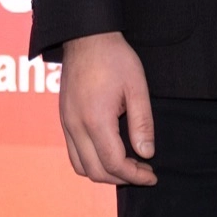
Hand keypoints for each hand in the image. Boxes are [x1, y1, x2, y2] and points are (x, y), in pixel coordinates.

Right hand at [56, 32, 156, 183]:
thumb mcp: (137, 88)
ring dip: (104, 173)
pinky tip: (110, 152)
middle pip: (96, 172)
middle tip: (143, 172)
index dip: (135, 176)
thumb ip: (142, 123)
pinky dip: (91, 161)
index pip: (114, 164)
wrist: (85, 37)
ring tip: (127, 166)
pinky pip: (73, 153)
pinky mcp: (64, 119)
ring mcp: (66, 124)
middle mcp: (76, 126)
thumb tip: (146, 153)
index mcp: (96, 120)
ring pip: (80, 167)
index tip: (152, 176)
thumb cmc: (114, 58)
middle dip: (122, 178)